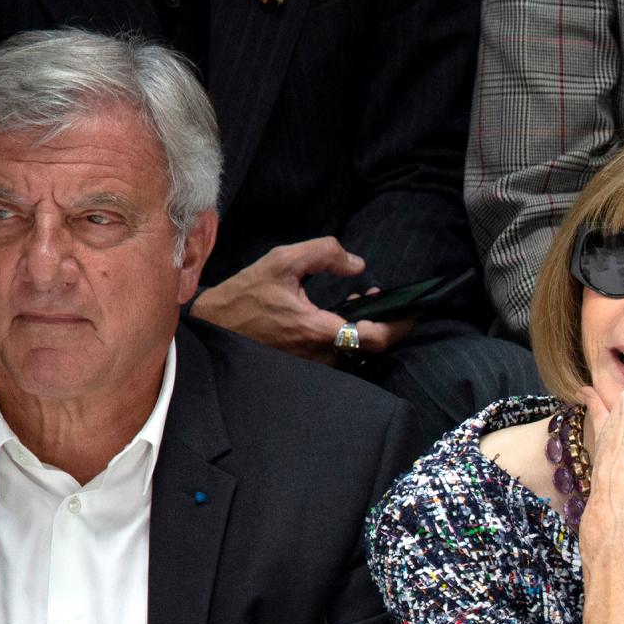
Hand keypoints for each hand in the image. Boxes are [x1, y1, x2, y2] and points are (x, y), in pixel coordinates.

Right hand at [189, 237, 409, 362]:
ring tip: (360, 300)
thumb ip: (323, 254)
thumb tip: (357, 265)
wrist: (213, 327)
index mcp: (318, 331)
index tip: (410, 311)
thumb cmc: (244, 296)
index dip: (398, 325)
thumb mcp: (281, 263)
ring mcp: (314, 366)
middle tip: (378, 296)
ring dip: (363, 326)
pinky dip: (347, 335)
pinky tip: (340, 315)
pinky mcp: (306, 368)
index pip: (375, 338)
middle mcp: (321, 355)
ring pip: (354, 351)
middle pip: (370, 346)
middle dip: (382, 321)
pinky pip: (338, 354)